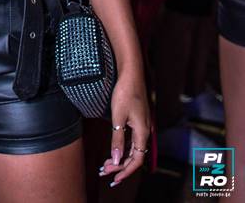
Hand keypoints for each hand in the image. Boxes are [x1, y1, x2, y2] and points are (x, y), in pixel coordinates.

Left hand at [99, 71, 150, 187]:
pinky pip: (134, 140)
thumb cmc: (125, 92)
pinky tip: (116, 149)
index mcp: (142, 132)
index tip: (113, 178)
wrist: (131, 72)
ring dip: (122, 157)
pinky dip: (124, 147)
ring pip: (134, 148)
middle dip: (121, 166)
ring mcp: (143, 124)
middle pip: (135, 156)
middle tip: (104, 171)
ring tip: (107, 163)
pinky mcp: (139, 119)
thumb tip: (117, 160)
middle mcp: (145, 130)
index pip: (137, 160)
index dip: (126, 171)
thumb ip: (117, 139)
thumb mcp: (118, 117)